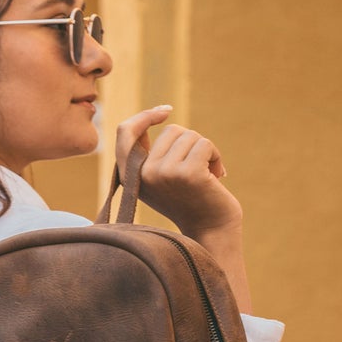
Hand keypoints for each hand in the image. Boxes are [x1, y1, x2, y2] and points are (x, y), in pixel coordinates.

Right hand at [113, 106, 242, 239]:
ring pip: (190, 136)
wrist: (212, 231)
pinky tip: (216, 177)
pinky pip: (205, 144)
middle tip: (198, 169)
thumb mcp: (161, 178)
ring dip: (206, 151)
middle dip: (191, 144)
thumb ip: (151, 154)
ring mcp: (165, 173)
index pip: (125, 132)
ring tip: (207, 176)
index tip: (166, 111)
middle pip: (171, 130)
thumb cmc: (190, 202)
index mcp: (132, 175)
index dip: (144, 117)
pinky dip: (216, 156)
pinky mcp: (188, 174)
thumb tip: (154, 115)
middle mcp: (144, 174)